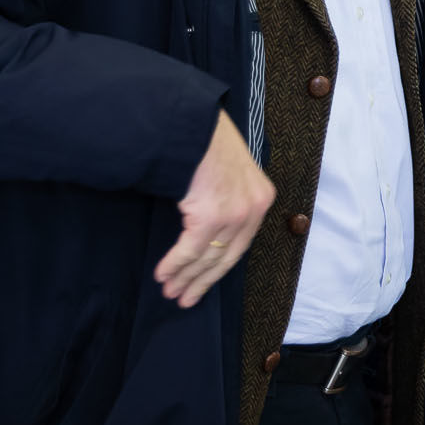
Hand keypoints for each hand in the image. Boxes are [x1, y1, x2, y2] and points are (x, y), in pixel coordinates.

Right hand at [155, 110, 275, 307]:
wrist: (194, 126)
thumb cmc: (206, 143)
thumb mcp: (231, 171)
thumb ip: (229, 198)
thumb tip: (211, 231)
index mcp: (261, 198)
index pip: (240, 244)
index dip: (219, 268)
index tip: (203, 283)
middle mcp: (252, 209)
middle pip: (226, 258)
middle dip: (202, 281)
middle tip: (185, 298)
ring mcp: (234, 215)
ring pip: (206, 258)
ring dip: (184, 277)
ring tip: (170, 291)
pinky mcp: (211, 217)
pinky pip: (189, 250)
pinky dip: (174, 265)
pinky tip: (163, 275)